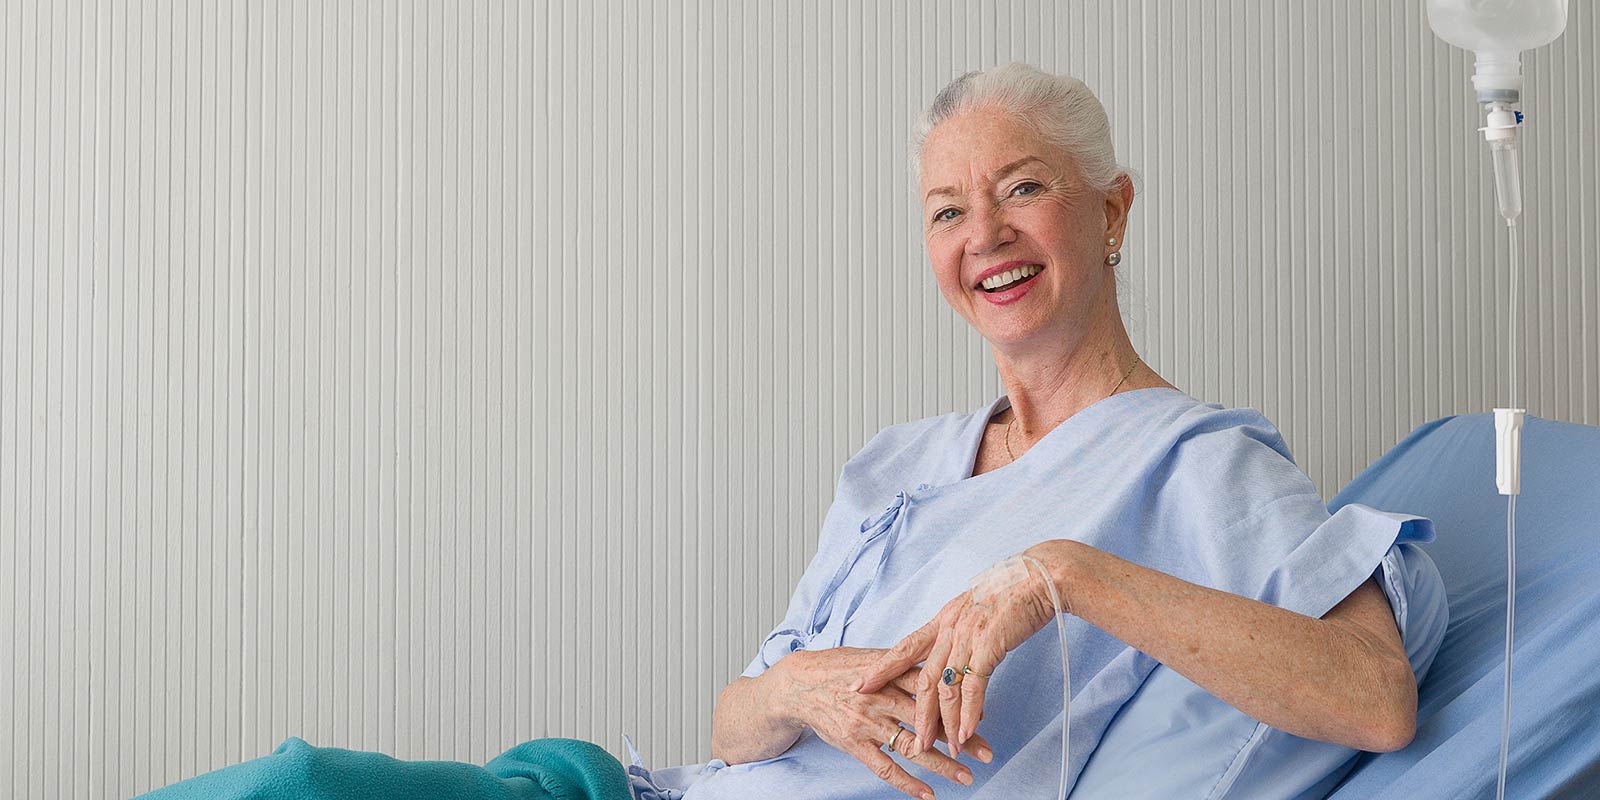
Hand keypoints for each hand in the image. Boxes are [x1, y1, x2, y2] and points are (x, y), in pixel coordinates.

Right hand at [772, 647, 992, 798]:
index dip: (957, 702)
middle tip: (986, 750)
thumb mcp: (872, 657)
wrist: (797, 684)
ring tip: (967, 776)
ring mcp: (867, 722)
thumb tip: (941, 670)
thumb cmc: (839, 668)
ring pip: (910, 746)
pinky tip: (929, 796)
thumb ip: (904, 665)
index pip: (930, 688)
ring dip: (941, 764)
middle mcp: (880, 697)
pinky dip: (908, 783)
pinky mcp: (854, 743)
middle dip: (960, 736)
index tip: (983, 715)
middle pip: (927, 719)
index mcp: (888, 672)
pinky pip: (884, 767)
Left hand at [855, 550, 1061, 758]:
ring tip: (943, 747)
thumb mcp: (974, 608)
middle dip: (915, 713)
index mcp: (942, 619)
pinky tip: (966, 732)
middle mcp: (949, 628)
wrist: (1040, 576)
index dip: (881, 668)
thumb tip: (952, 650)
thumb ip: (959, 629)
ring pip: (946, 688)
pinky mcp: (990, 644)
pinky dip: (969, 713)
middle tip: (911, 740)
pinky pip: (974, 686)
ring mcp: (967, 636)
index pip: (904, 647)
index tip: (860, 685)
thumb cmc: (1011, 592)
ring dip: (945, 722)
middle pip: (922, 677)